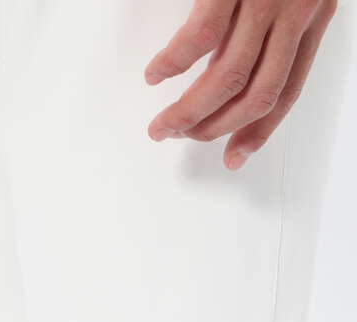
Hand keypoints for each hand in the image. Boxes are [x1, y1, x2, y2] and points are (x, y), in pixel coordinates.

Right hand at [144, 0, 337, 168]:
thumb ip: (271, 19)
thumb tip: (231, 56)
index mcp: (316, 12)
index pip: (288, 91)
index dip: (259, 132)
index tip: (235, 156)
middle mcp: (298, 10)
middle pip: (257, 95)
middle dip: (216, 128)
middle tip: (183, 137)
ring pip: (228, 79)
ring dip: (191, 111)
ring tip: (164, 124)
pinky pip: (200, 36)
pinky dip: (173, 63)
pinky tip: (156, 75)